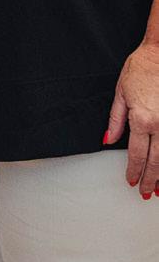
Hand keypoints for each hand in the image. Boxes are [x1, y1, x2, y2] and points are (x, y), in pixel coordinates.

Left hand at [106, 40, 158, 197]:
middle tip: (146, 193)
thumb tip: (108, 139)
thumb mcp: (120, 92)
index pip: (136, 154)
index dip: (134, 171)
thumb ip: (115, 119)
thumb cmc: (141, 68)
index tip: (131, 181)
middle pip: (156, 162)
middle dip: (150, 180)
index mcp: (142, 119)